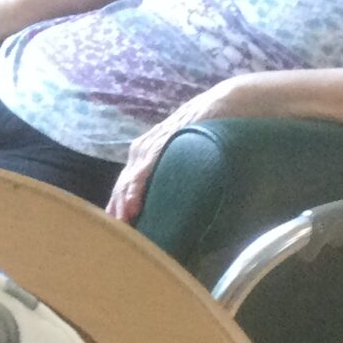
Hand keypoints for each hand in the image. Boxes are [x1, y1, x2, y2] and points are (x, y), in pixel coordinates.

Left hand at [106, 76, 252, 223]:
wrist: (227, 103)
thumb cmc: (208, 133)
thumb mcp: (185, 157)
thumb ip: (175, 175)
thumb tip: (178, 207)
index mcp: (144, 155)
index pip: (124, 188)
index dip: (117, 211)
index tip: (115, 236)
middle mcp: (141, 150)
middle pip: (121, 188)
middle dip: (116, 213)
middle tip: (115, 240)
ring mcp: (150, 144)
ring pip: (128, 181)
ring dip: (123, 205)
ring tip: (122, 227)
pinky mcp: (164, 139)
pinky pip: (146, 167)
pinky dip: (137, 188)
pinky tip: (132, 205)